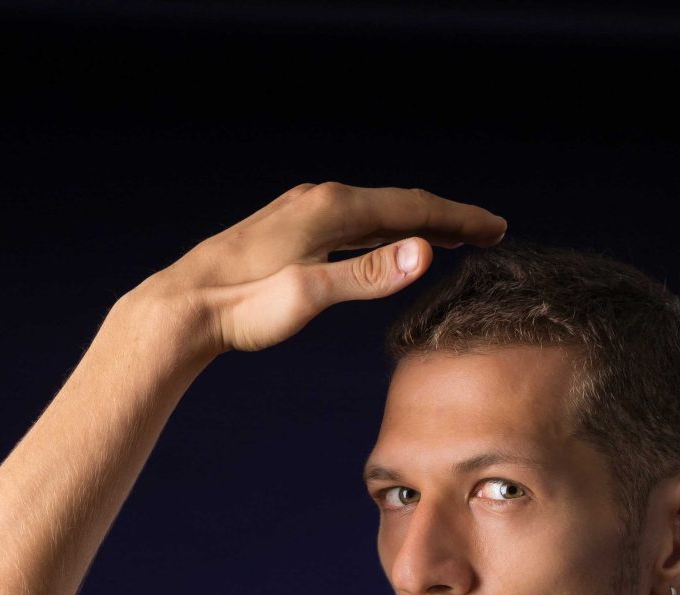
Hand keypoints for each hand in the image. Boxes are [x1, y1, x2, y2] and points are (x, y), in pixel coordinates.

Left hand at [150, 181, 506, 354]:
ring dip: (415, 224)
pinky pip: (351, 222)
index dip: (458, 220)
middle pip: (398, 204)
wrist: (183, 307)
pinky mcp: (289, 229)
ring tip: (449, 237)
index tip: (496, 229)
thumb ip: (367, 276)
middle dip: (446, 218)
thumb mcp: (309, 297)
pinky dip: (382, 230)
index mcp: (332, 210)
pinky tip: (385, 244)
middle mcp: (319, 200)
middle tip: (488, 233)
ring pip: (375, 212)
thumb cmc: (242, 309)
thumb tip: (423, 253)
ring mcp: (302, 212)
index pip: (412, 209)